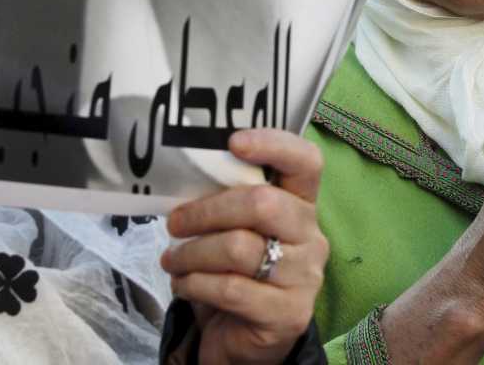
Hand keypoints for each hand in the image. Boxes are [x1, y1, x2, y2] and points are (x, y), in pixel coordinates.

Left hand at [162, 130, 328, 364]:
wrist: (247, 340)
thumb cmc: (238, 274)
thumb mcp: (238, 232)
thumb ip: (228, 202)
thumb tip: (184, 172)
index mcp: (302, 206)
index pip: (307, 162)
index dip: (274, 145)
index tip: (233, 142)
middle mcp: (311, 237)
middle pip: (262, 204)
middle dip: (207, 211)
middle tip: (175, 223)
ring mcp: (305, 277)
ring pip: (239, 249)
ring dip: (191, 253)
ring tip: (171, 260)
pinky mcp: (288, 314)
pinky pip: (231, 290)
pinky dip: (195, 284)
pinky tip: (182, 285)